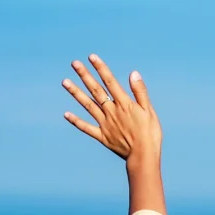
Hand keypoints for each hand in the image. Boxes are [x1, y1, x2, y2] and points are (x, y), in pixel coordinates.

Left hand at [62, 55, 161, 176]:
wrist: (143, 157)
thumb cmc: (150, 134)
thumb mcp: (149, 111)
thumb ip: (140, 92)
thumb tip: (133, 73)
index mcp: (124, 104)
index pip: (110, 82)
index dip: (101, 68)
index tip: (91, 57)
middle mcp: (112, 112)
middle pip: (96, 90)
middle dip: (85, 76)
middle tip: (74, 63)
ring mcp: (105, 124)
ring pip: (88, 105)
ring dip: (76, 93)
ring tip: (65, 82)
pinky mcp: (102, 136)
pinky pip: (87, 128)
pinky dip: (76, 121)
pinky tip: (66, 114)